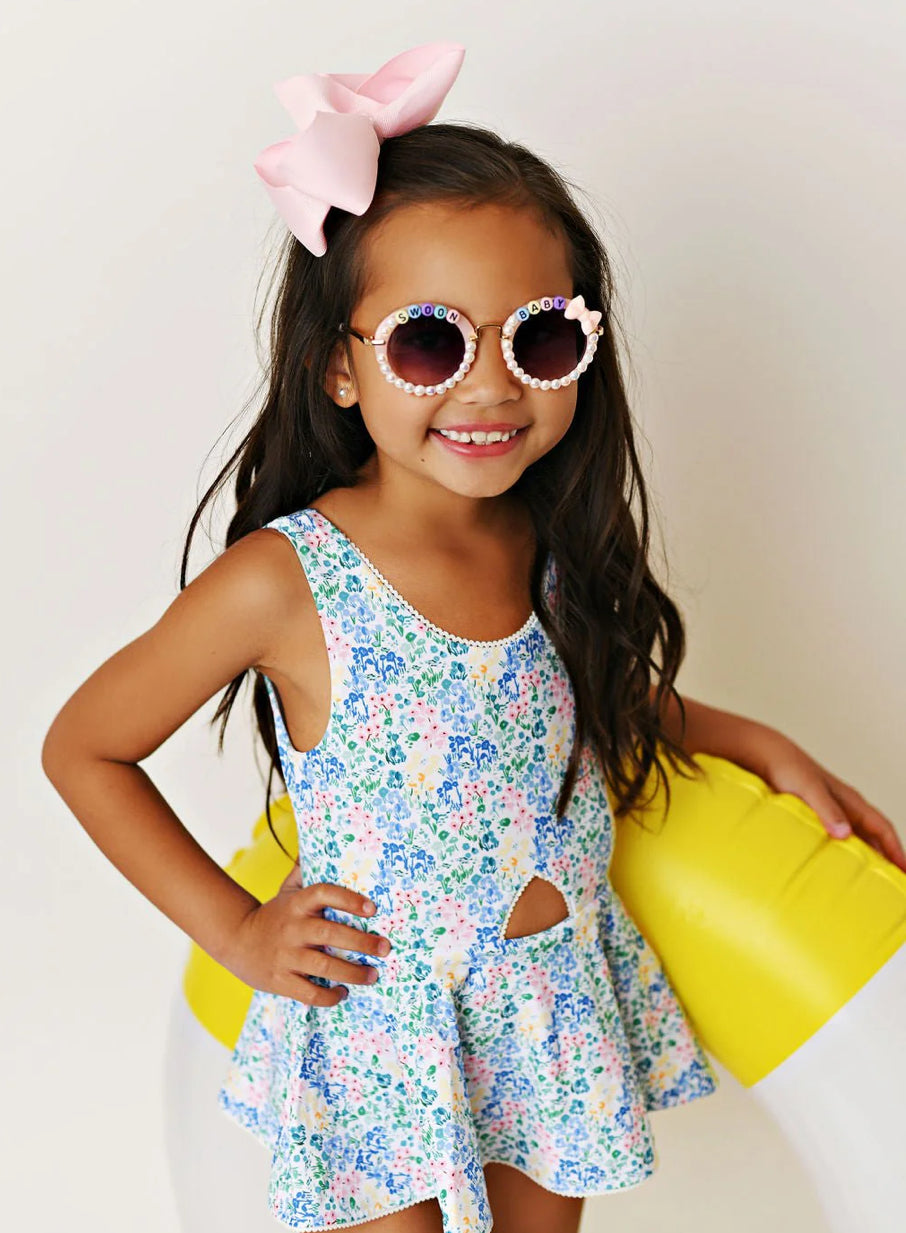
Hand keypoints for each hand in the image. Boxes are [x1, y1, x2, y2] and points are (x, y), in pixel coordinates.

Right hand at [225, 862, 392, 1005]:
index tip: (372, 909)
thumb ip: (304, 870)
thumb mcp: (287, 890)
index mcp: (297, 904)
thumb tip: (319, 840)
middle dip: (361, 943)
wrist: (236, 940)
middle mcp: (292, 929)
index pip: (323, 893)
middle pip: (330, 934)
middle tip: (385, 948)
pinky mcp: (280, 981)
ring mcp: (285, 956)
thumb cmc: (273, 914)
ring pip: (323, 967)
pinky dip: (329, 997)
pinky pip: (309, 993)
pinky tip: (343, 993)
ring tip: (372, 975)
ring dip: (352, 973)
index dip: (348, 899)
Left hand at [754, 733, 905, 872]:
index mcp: (851, 801)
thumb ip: (827, 809)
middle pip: (874, 838)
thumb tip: (845, 833)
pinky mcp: (814, 819)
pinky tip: (836, 870)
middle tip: (893, 885)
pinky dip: (842, 855)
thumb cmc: (789, 769)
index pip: (882, 828)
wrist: (766, 757)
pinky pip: (835, 841)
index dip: (896, 850)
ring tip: (869, 884)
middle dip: (886, 859)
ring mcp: (830, 814)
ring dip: (865, 859)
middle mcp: (845, 808)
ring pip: (856, 840)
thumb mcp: (809, 788)